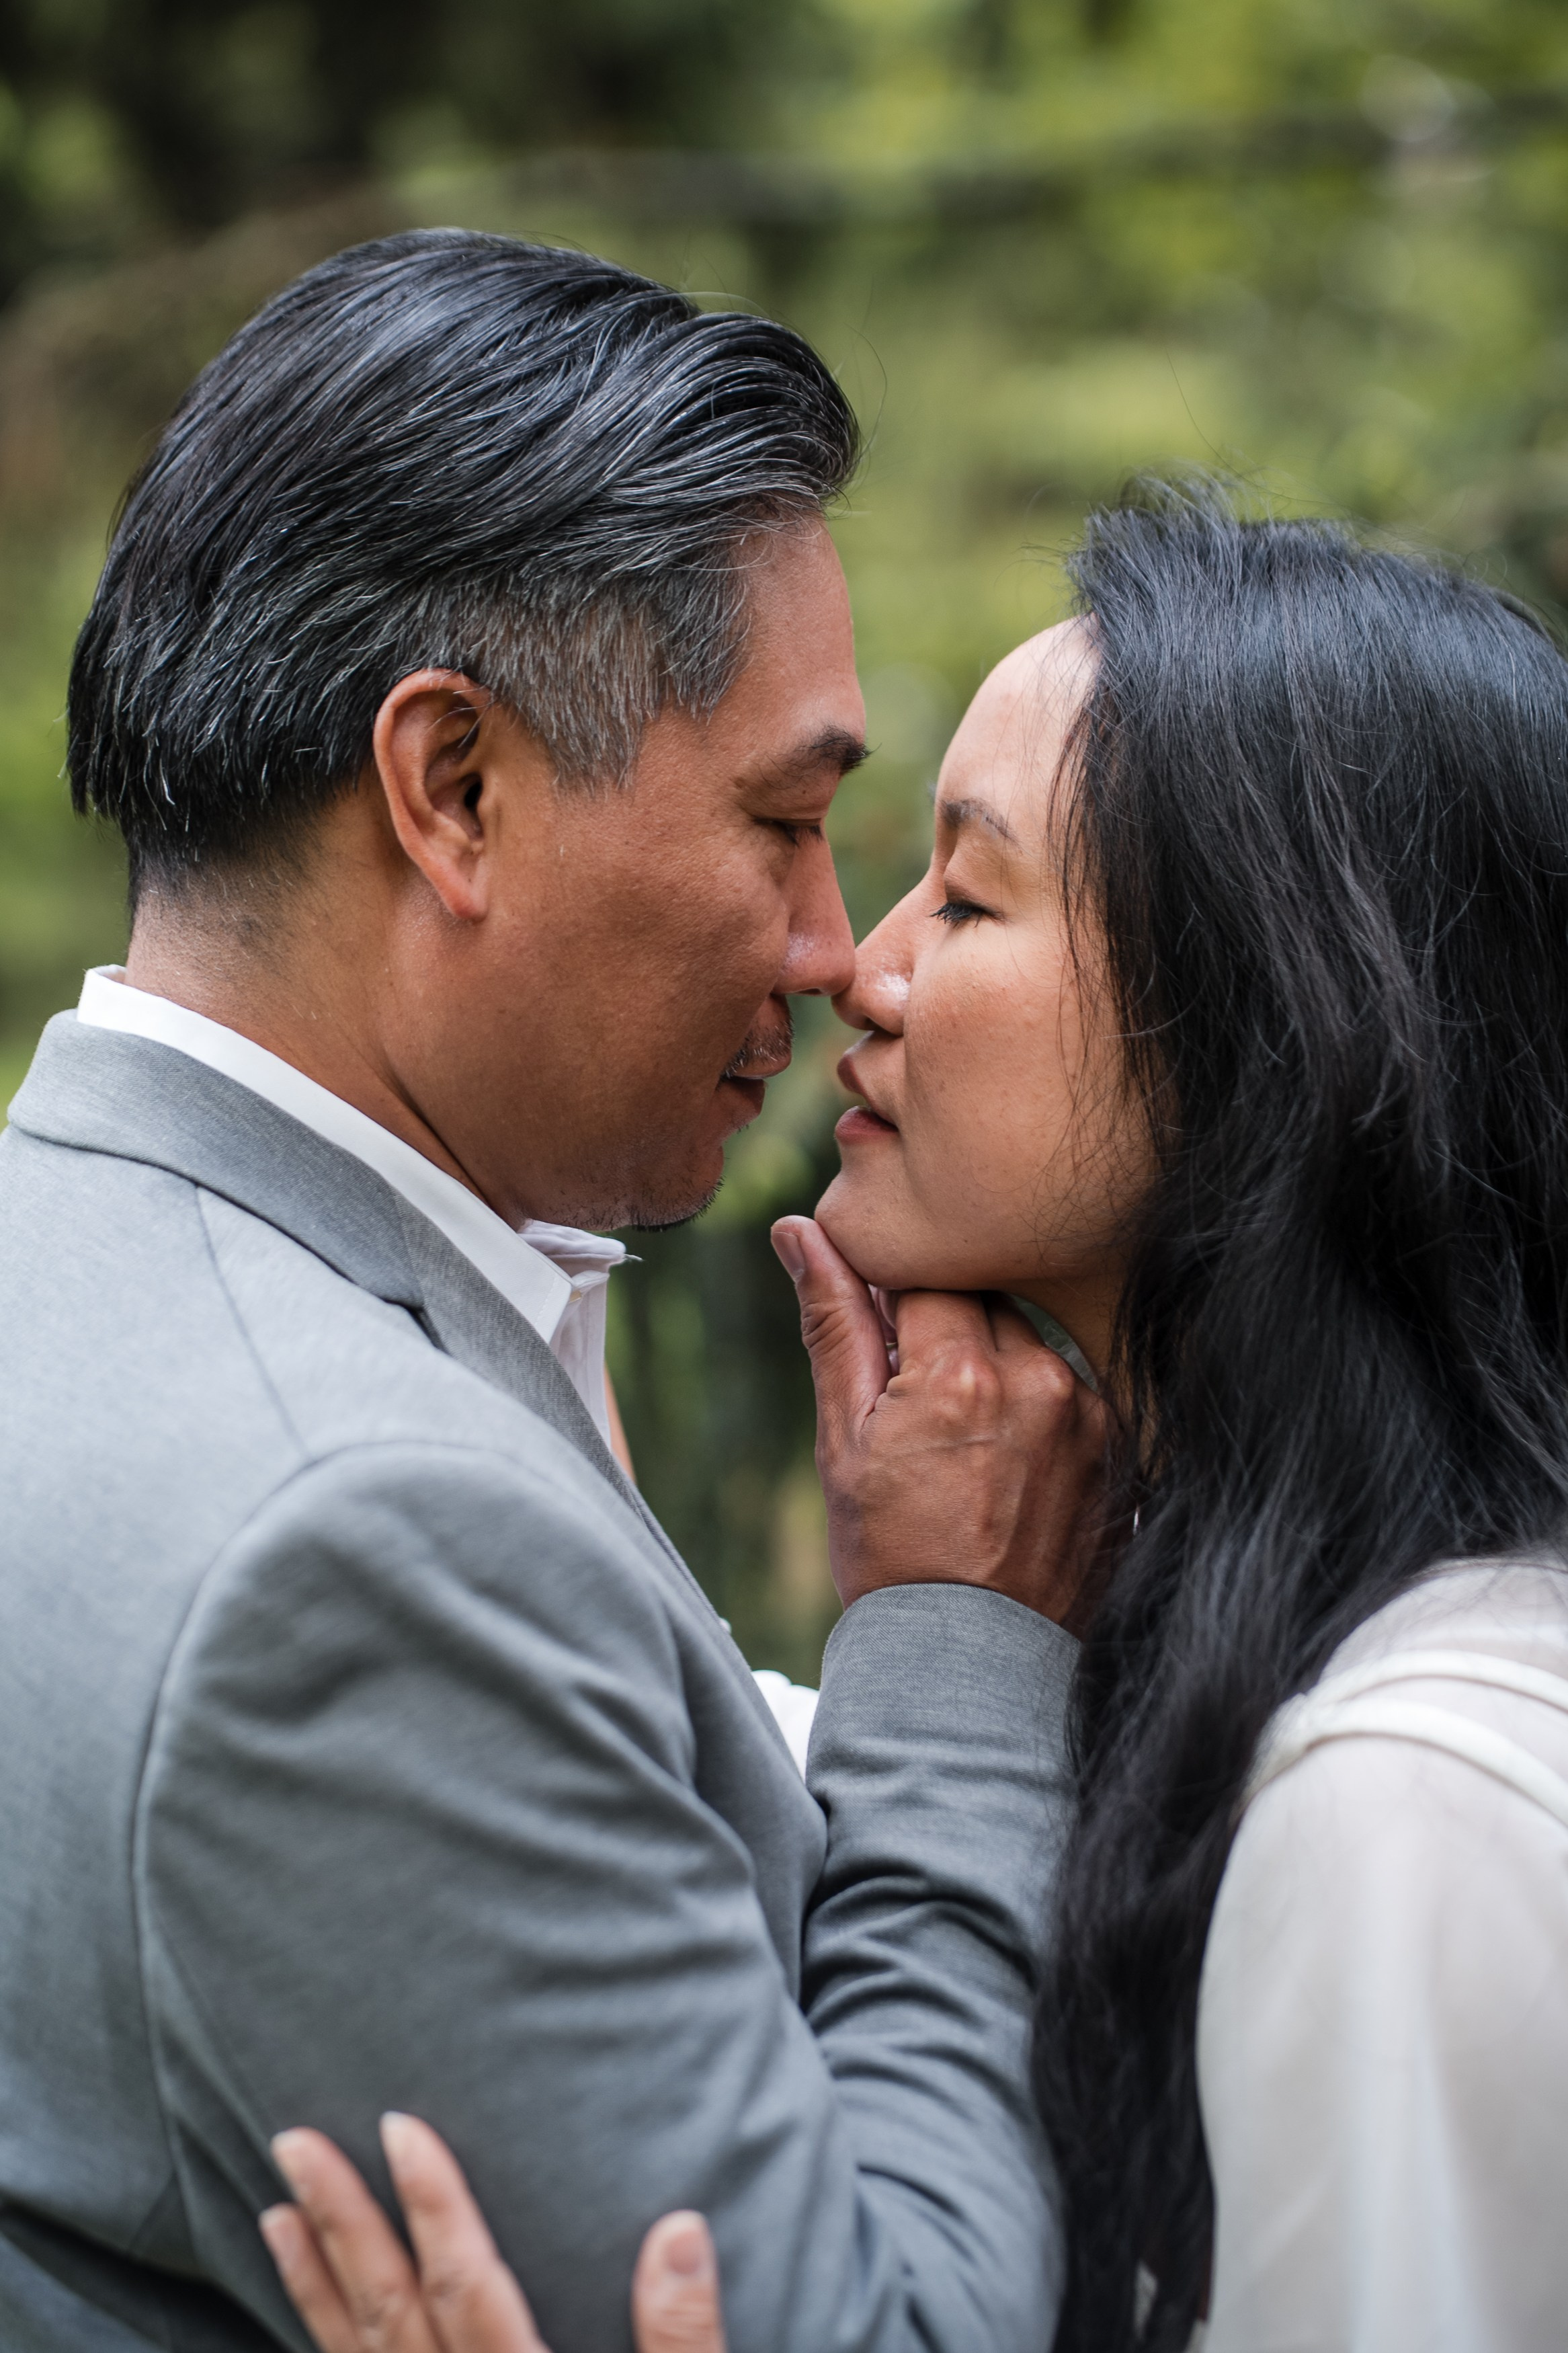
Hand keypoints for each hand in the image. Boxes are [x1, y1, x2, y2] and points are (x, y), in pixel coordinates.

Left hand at [262, 2113, 725, 2352]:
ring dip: (313, 2286)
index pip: (469, 2289)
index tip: (398, 2126)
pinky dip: (325, 2352)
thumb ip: (683, 2342)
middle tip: (293, 2141)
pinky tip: (312, 2323)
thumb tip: (678, 2226)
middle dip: (342, 2224)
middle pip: (392, 2317)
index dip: (435, 2205)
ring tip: (273, 2213)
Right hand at [771, 1216, 1109, 1624]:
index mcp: (964, 1372)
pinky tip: (1009, 1471)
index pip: (931, 1275)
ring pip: (1035, 1348)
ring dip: (999, 1372)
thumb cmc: (893, 1558)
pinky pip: (1076, 1398)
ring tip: (967, 1450)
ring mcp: (1093, 1420)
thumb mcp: (843, 1440)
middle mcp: (1042, 1381)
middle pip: (989, 1303)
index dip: (899, 1302)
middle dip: (949, 1334)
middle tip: (920, 1406)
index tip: (887, 1345)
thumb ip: (834, 1323)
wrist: (970, 1668)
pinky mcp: (1124, 1455)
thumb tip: (800, 1231)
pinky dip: (1041, 1414)